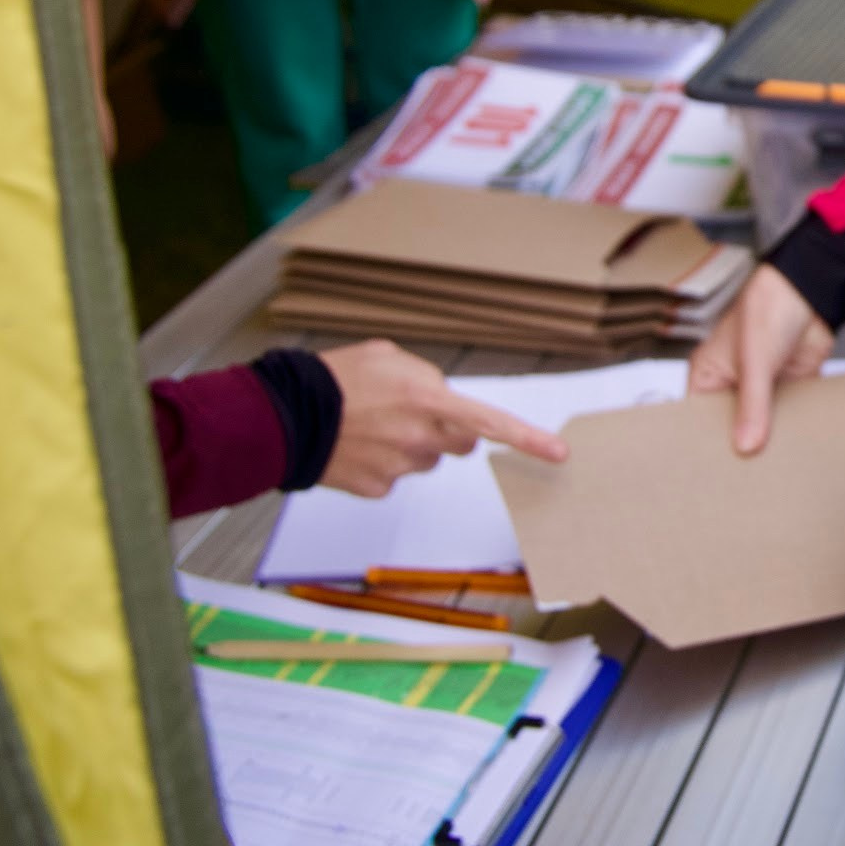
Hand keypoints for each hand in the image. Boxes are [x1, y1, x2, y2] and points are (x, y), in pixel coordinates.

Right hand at [316, 339, 567, 498]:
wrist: (286, 416)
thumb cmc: (335, 378)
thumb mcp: (389, 357)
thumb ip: (427, 378)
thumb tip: (439, 399)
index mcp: (430, 400)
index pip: (492, 422)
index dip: (528, 439)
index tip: (558, 454)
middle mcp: (421, 438)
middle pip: (460, 442)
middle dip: (448, 429)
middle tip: (412, 411)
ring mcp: (401, 467)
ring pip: (425, 458)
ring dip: (410, 443)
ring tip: (371, 423)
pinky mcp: (378, 488)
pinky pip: (395, 475)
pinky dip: (381, 462)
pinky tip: (356, 443)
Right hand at [687, 264, 834, 453]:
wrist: (811, 293)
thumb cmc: (768, 308)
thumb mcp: (754, 361)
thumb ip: (752, 406)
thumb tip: (747, 446)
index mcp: (708, 376)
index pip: (697, 420)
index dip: (704, 443)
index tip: (711, 469)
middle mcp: (732, 386)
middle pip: (730, 427)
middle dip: (738, 446)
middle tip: (743, 477)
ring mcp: (761, 390)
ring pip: (760, 426)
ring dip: (768, 440)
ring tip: (770, 470)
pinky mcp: (789, 390)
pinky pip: (787, 418)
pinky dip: (791, 430)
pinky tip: (794, 448)